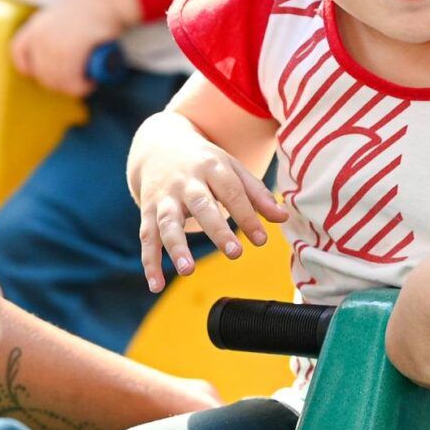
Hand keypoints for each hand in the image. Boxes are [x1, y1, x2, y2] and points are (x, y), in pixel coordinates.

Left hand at [11, 0, 139, 96]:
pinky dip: (83, 86)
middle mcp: (38, 38)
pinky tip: (91, 80)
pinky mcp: (66, 57)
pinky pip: (72, 84)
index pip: (18, 52)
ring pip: (57, 82)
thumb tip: (63, 55)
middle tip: (75, 78)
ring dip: (73, 85)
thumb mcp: (63, 15)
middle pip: (40, 74)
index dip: (28, 67)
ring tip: (87, 79)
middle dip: (58, 80)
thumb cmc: (93, 4)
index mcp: (35, 25)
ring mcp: (51, 48)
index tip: (39, 73)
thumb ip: (55, 34)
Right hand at [130, 110, 286, 291]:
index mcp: (211, 167)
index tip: (261, 240)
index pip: (232, 191)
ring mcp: (164, 197)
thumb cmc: (204, 162)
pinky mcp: (147, 211)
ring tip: (187, 270)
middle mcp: (185, 181)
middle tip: (235, 254)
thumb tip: (283, 218)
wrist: (158, 145)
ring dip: (176, 247)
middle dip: (217, 230)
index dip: (247, 216)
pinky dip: (150, 262)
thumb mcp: (231, 169)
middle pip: (201, 205)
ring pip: (168, 222)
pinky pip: (147, 238)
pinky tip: (155, 285)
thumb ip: (256, 194)